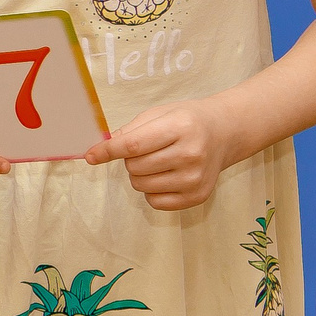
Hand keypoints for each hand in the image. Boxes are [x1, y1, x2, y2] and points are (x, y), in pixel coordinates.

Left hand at [86, 100, 235, 211]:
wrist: (225, 133)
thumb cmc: (187, 121)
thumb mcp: (159, 114)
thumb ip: (129, 130)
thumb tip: (101, 148)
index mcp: (180, 128)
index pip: (133, 145)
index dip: (107, 151)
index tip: (90, 156)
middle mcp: (190, 154)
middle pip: (134, 167)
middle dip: (130, 159)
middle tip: (147, 149)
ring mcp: (195, 179)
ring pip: (141, 185)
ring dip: (140, 175)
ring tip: (158, 161)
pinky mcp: (197, 196)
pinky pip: (154, 202)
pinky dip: (152, 191)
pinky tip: (166, 176)